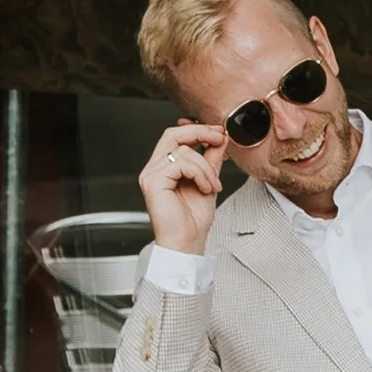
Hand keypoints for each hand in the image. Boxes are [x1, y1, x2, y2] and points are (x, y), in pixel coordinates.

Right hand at [140, 122, 228, 256]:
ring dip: (206, 166)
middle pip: (173, 134)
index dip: (197, 129)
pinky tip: (204, 188)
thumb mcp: (209, 180)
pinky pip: (180, 164)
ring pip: (182, 150)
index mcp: (164, 167)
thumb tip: (220, 137)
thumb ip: (212, 158)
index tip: (219, 133)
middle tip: (219, 139)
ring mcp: (151, 175)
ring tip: (213, 184)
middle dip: (200, 133)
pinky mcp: (153, 182)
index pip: (176, 136)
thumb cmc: (193, 219)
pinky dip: (199, 173)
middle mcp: (154, 169)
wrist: (187, 242)